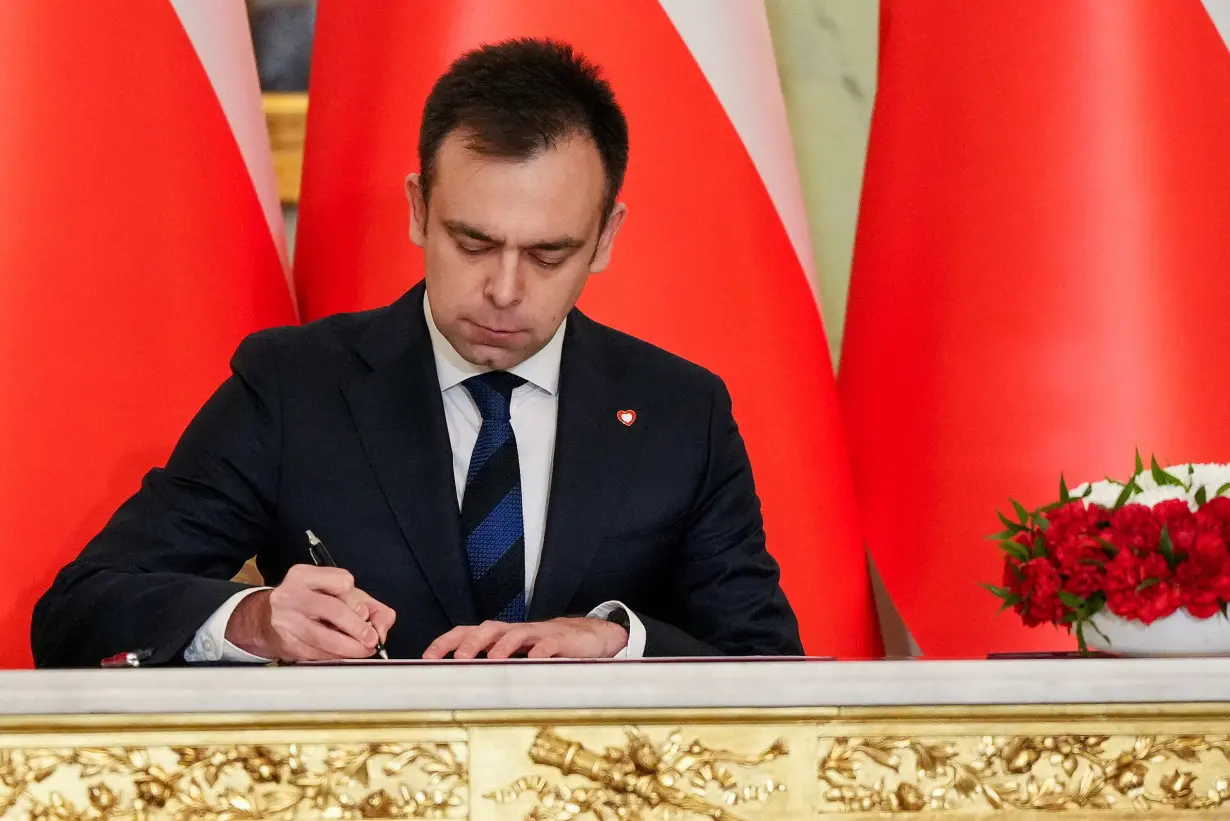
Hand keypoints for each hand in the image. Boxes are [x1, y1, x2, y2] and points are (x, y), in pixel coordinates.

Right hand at [226, 564, 395, 660]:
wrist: (268, 619)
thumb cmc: (310, 603)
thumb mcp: (338, 594)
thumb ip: (369, 606)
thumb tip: (383, 624)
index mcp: (305, 575)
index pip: (339, 581)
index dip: (356, 600)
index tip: (364, 613)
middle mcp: (292, 594)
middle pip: (332, 609)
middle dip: (357, 627)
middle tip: (371, 639)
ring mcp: (285, 619)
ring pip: (322, 636)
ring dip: (348, 647)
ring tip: (363, 650)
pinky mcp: (285, 642)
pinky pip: (314, 653)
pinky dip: (334, 657)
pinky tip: (344, 656)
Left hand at [422, 617, 627, 659]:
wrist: (588, 637)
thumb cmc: (544, 649)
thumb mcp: (516, 657)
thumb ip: (491, 667)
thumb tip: (457, 688)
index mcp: (500, 635)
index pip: (466, 632)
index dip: (446, 642)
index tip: (427, 657)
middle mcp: (515, 631)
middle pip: (488, 629)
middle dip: (470, 642)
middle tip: (458, 658)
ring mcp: (538, 634)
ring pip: (516, 633)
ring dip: (502, 646)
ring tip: (492, 660)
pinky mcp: (561, 641)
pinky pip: (549, 644)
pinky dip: (540, 652)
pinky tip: (534, 661)